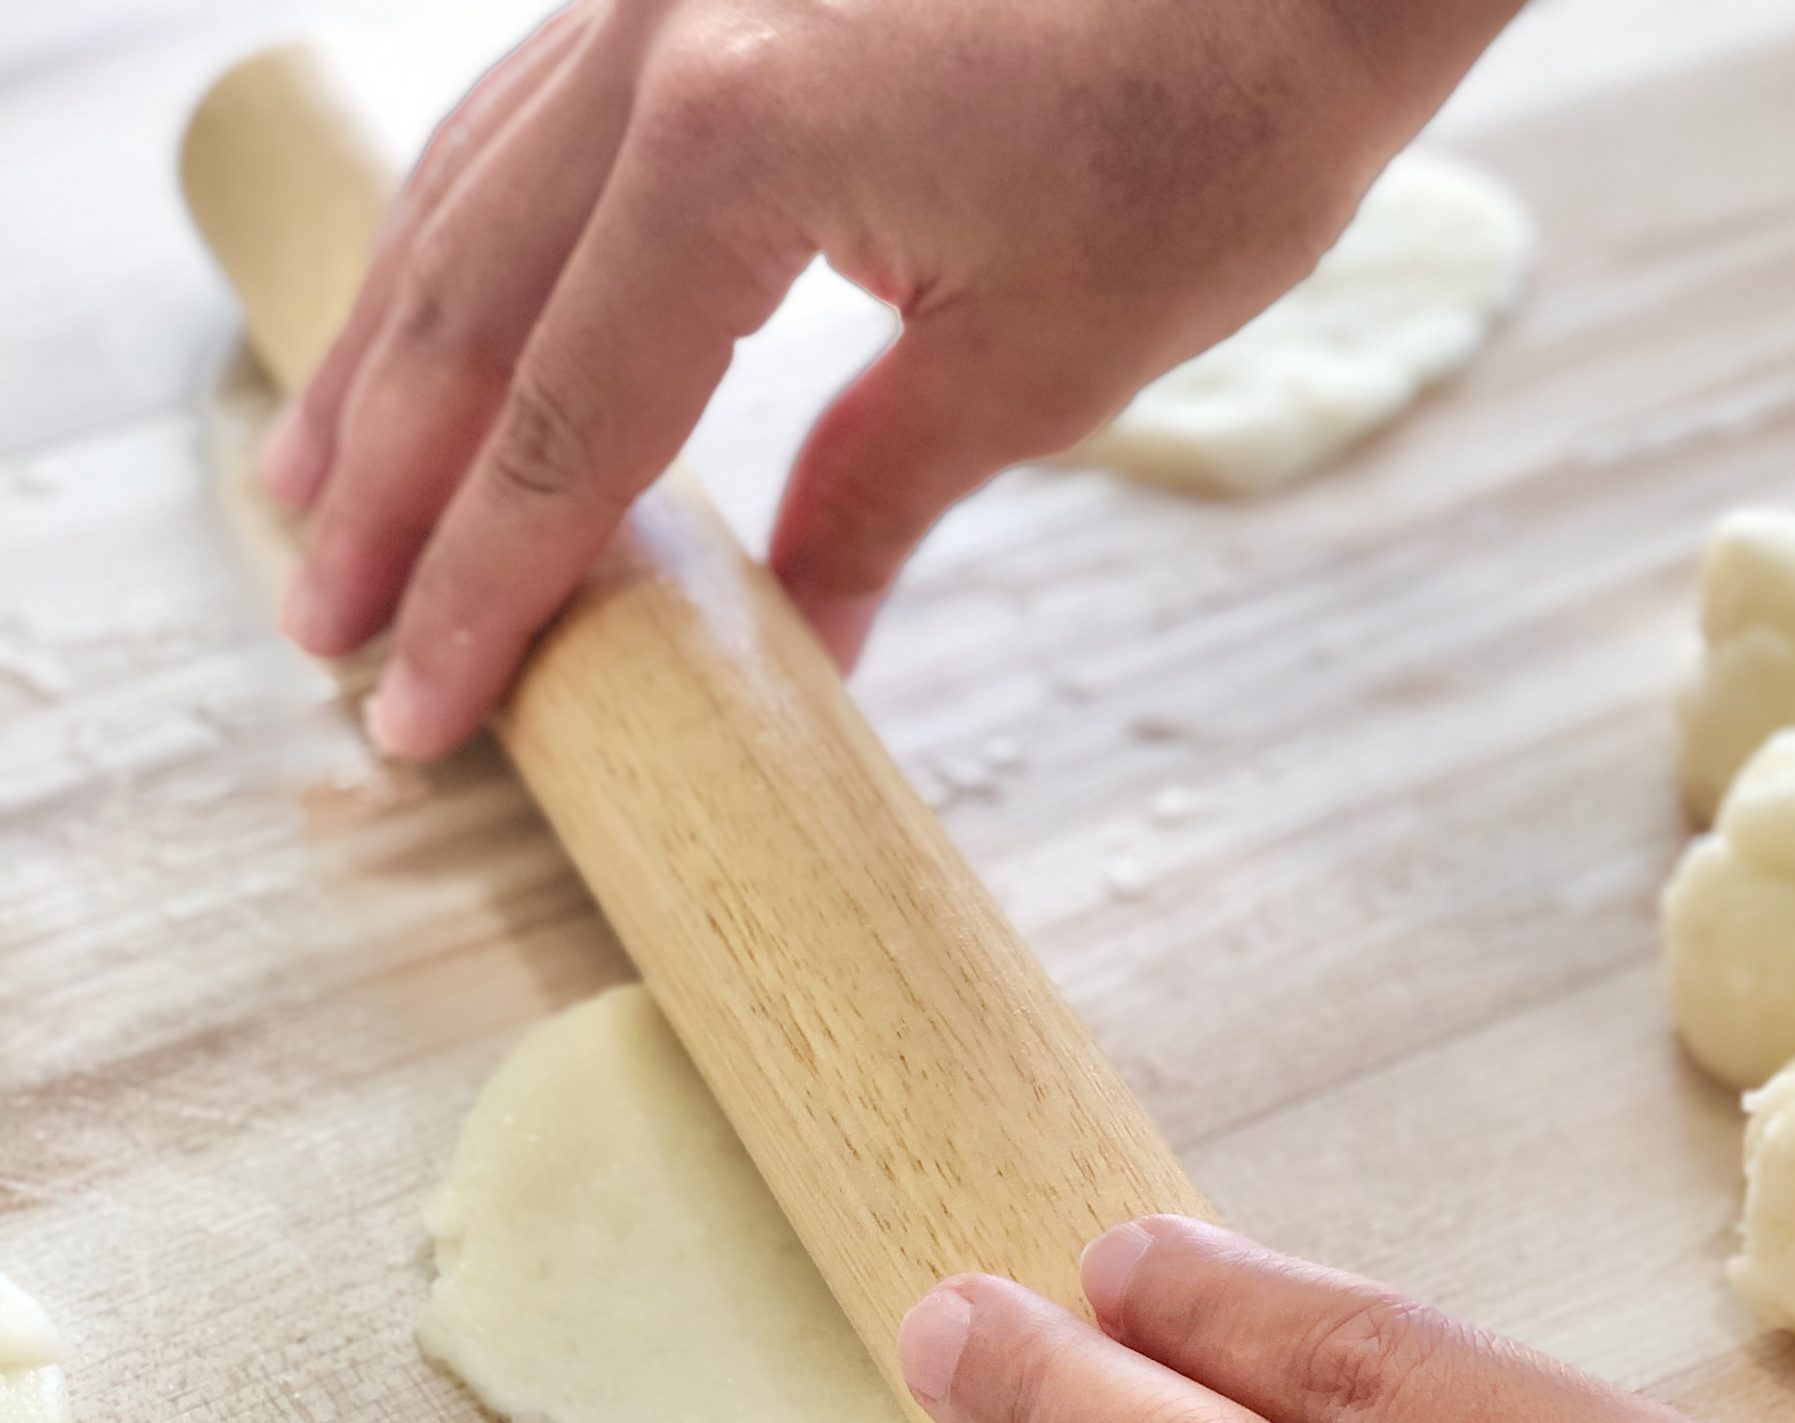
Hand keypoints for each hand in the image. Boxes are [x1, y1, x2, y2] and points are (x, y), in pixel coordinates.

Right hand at [261, 0, 1505, 753]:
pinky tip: (430, 331)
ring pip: (464, 198)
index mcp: (731, 148)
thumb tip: (803, 653)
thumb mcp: (1039, 360)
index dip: (482, 591)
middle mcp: (654, 38)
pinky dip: (467, 247)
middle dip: (386, 492)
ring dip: (387, 361)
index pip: (566, 428)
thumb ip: (871, 500)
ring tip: (317, 497)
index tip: (423, 715)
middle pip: (468, 312)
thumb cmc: (1209, 124)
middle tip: (323, 629)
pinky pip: (526, 124)